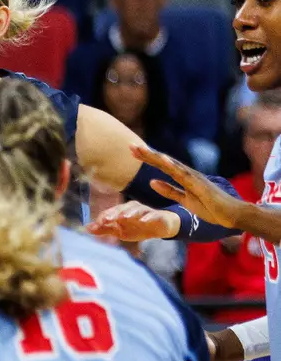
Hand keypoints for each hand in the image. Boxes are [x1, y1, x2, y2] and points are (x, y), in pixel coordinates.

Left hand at [85, 200, 180, 241]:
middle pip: (123, 208)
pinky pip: (153, 215)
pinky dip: (148, 217)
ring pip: (138, 209)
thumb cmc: (137, 228)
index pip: (111, 212)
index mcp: (122, 211)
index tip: (99, 223)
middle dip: (114, 213)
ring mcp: (146, 211)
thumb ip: (105, 229)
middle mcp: (133, 209)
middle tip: (107, 219)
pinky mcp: (158, 216)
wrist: (161, 228)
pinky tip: (143, 221)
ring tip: (124, 217)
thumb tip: (87, 228)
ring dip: (130, 212)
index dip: (105, 216)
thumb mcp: (120, 231)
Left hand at [132, 144, 248, 231]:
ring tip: (143, 150)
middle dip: (147, 154)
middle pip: (164, 162)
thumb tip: (151, 182)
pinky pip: (185, 176)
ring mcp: (195, 178)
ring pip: (172, 165)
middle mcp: (188, 174)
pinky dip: (174, 167)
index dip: (147, 158)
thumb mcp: (184, 200)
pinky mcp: (200, 185)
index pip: (162, 165)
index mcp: (183, 177)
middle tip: (130, 145)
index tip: (132, 151)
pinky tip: (164, 160)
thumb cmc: (210, 208)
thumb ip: (169, 191)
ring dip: (157, 157)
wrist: (231, 215)